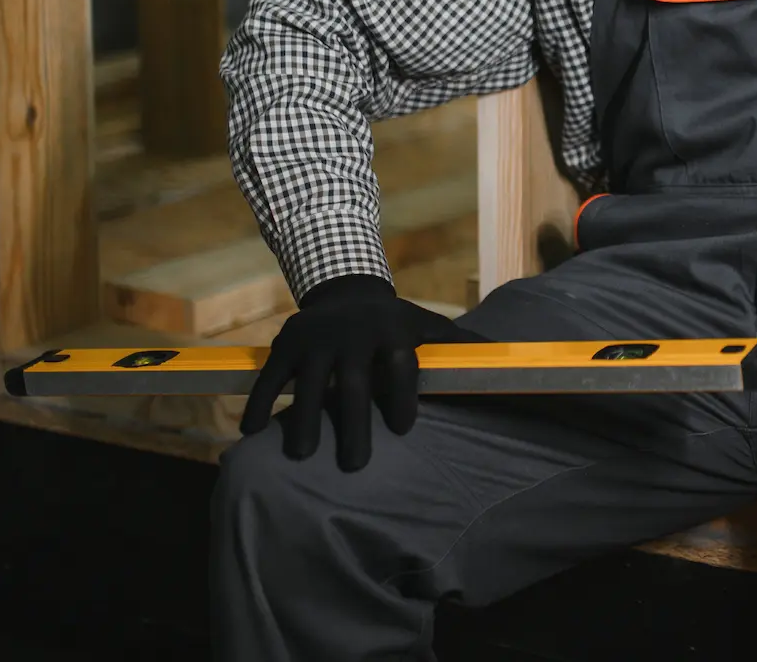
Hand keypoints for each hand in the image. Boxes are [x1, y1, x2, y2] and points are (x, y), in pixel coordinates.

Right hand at [241, 274, 483, 471]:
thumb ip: (460, 348)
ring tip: (302, 455)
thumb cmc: (395, 323)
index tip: (402, 428)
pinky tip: (252, 430)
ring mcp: (317, 338)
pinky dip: (259, 400)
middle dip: (352, 422)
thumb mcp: (427, 327)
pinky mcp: (287, 342)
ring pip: (309, 380)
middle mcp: (354, 334)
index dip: (402, 393)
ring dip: (302, 417)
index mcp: (393, 332)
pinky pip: (270, 375)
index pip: (399, 364)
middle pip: (353, 381)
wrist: (348, 291)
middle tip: (354, 465)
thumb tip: (504, 361)